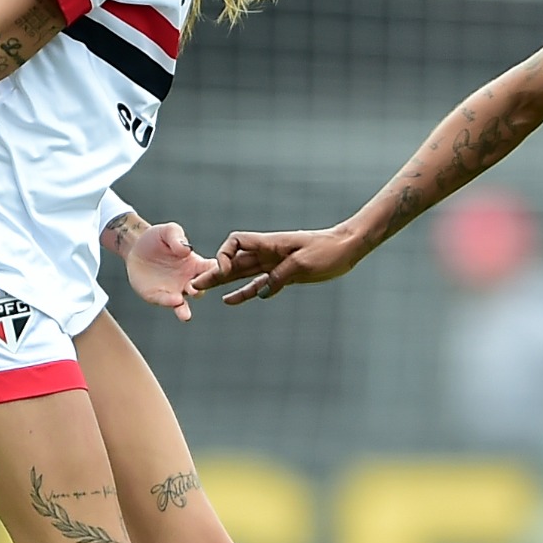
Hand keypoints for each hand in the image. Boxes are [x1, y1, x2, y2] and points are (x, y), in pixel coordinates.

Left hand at [124, 221, 215, 320]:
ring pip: (182, 304)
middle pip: (199, 289)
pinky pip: (165, 301)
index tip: (222, 270)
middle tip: (195, 289)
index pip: (211, 269)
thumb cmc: (157, 237)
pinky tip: (173, 301)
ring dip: (184, 310)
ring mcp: (173, 290)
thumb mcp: (168, 231)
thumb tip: (186, 249)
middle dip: (199, 291)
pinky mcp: (158, 295)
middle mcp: (187, 280)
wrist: (135, 247)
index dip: (218, 270)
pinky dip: (169, 303)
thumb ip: (178, 237)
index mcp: (195, 264)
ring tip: (186, 315)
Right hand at [191, 225, 368, 304]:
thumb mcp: (304, 263)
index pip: (236, 242)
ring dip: (224, 283)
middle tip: (194, 284)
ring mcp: (274, 264)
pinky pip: (259, 284)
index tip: (225, 270)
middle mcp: (268, 252)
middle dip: (214, 272)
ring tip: (203, 292)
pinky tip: (231, 301)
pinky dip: (245, 293)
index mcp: (270, 243)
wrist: (347, 248)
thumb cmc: (328, 250)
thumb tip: (262, 291)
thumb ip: (280, 276)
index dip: (225, 254)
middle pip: (234, 261)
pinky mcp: (283, 275)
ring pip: (242, 274)